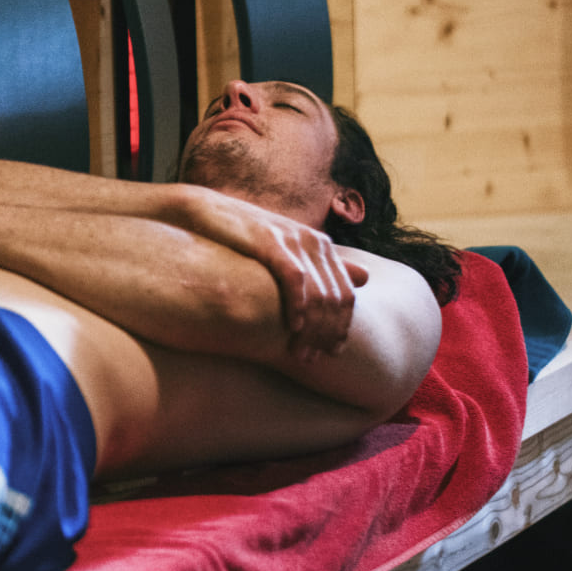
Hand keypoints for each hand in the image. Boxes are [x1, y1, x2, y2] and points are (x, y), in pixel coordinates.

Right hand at [172, 187, 367, 359]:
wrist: (206, 213)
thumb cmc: (242, 239)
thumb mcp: (285, 253)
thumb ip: (322, 267)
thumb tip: (366, 278)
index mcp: (321, 246)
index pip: (346, 294)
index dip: (342, 327)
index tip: (332, 353)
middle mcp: (314, 242)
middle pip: (336, 298)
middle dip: (327, 334)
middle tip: (313, 358)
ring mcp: (294, 240)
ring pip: (319, 294)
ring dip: (313, 329)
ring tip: (302, 352)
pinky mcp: (272, 242)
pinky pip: (295, 279)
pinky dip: (297, 306)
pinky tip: (292, 327)